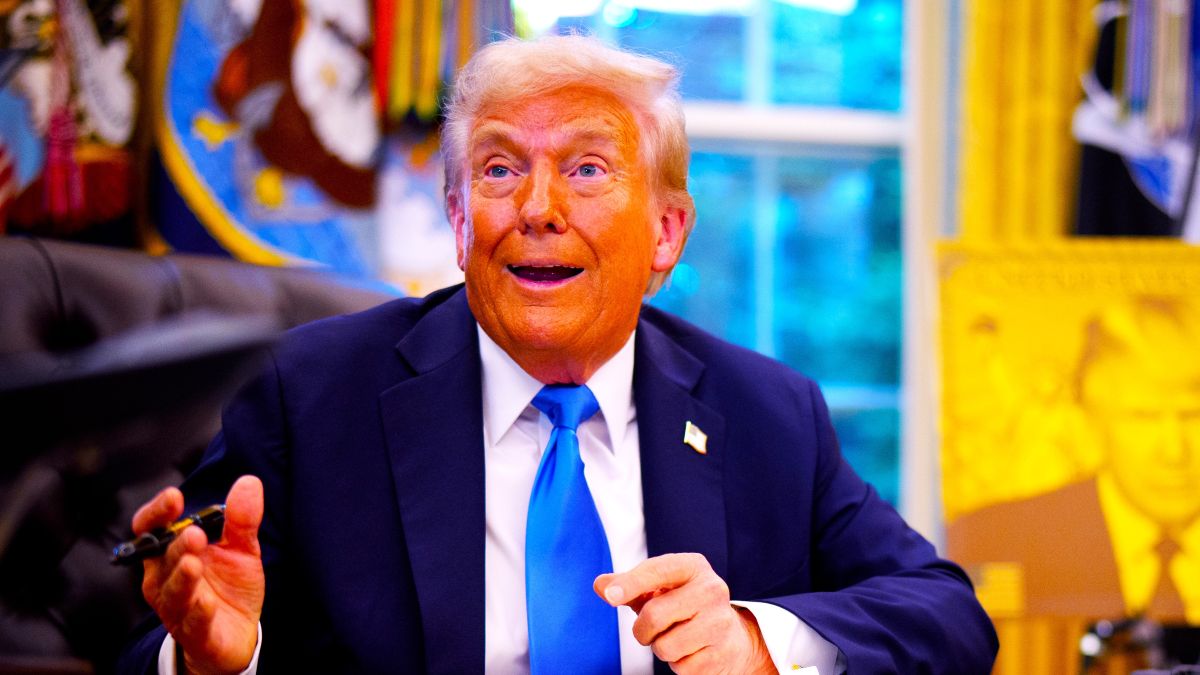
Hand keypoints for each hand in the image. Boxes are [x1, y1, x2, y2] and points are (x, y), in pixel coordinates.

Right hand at [134, 475, 264, 674]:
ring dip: (182, 577)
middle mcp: (166, 579)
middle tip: (193, 533)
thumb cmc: (229, 585)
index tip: (173, 497)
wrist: (238, 631)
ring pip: (173, 592)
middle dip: (176, 546)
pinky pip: (192, 623)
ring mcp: (178, 607)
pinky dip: (198, 613)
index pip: (151, 529)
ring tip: (193, 563)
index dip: (156, 513)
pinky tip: (207, 603)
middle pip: (162, 559)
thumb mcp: (241, 548)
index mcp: (171, 553)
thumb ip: (242, 519)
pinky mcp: (195, 633)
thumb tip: (249, 482)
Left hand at [594, 553, 773, 673]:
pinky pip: (681, 668)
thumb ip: (627, 585)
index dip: (630, 584)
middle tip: (650, 629)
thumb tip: (601, 585)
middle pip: (654, 615)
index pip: (656, 571)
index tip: (610, 597)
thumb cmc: (684, 606)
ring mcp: (721, 622)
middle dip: (642, 630)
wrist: (730, 636)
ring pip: (665, 647)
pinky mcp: (722, 653)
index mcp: (693, 567)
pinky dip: (678, 664)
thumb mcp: (658, 589)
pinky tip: (691, 651)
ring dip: (660, 648)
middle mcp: (712, 590)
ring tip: (674, 638)